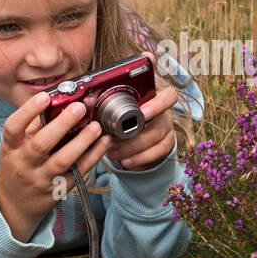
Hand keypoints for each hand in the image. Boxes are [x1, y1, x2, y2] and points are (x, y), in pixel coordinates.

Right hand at [0, 91, 113, 242]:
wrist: (14, 204)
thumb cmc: (17, 167)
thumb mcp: (14, 147)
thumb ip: (31, 126)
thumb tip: (54, 102)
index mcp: (11, 148)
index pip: (14, 127)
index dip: (28, 111)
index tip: (45, 97)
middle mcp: (24, 164)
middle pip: (42, 144)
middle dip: (62, 124)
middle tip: (79, 107)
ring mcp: (41, 179)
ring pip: (63, 160)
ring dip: (82, 141)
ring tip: (96, 127)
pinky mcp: (59, 190)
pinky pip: (78, 172)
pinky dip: (93, 156)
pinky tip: (103, 142)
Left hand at [106, 55, 178, 170]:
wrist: (137, 137)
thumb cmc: (124, 118)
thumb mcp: (119, 110)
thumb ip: (109, 106)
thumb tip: (88, 103)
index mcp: (155, 98)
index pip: (168, 96)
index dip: (157, 104)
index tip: (141, 112)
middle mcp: (164, 112)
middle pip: (159, 121)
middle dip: (134, 133)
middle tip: (114, 139)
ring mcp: (167, 129)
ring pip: (156, 139)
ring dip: (132, 148)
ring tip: (113, 153)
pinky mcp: (166, 145)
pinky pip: (157, 153)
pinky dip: (139, 158)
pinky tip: (125, 161)